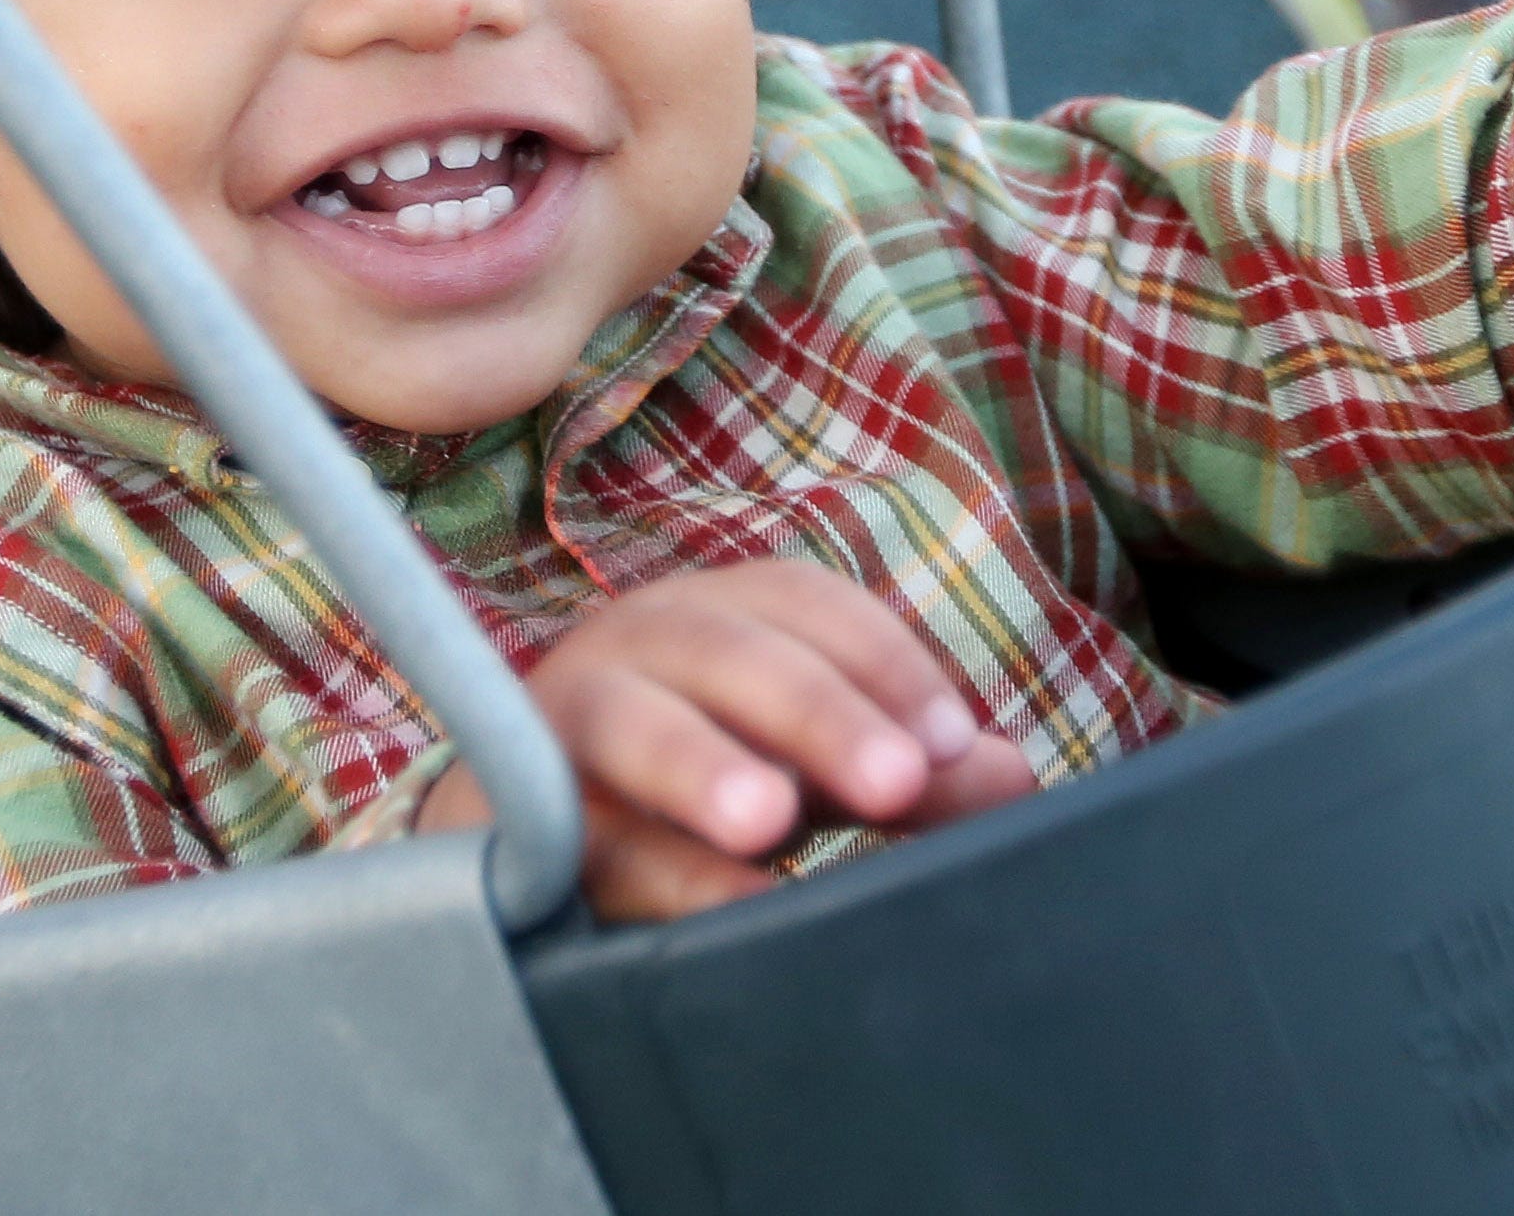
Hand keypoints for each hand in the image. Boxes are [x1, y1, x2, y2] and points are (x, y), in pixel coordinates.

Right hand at [414, 559, 1036, 919]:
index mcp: (715, 617)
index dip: (882, 662)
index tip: (951, 744)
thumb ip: (904, 771)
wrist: (523, 841)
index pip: (805, 606)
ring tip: (769, 820)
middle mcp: (633, 647)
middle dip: (817, 713)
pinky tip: (724, 908)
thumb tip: (1009, 777)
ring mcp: (556, 722)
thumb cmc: (692, 785)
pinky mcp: (503, 812)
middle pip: (729, 653)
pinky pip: (573, 833)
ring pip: (629, 722)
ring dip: (700, 764)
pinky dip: (650, 870)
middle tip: (896, 782)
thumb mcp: (806, 769)